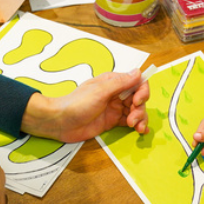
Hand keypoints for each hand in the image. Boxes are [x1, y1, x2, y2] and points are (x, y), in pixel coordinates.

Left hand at [22, 69, 149, 142]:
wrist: (61, 122)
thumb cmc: (77, 104)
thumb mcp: (100, 91)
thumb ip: (120, 83)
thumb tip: (138, 72)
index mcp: (113, 82)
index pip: (137, 82)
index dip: (142, 92)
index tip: (137, 101)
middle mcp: (116, 94)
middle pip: (139, 99)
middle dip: (140, 109)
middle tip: (133, 120)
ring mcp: (115, 108)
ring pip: (136, 111)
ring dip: (141, 118)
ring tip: (137, 128)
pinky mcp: (112, 121)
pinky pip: (130, 122)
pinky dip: (138, 125)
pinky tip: (142, 130)